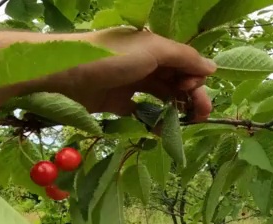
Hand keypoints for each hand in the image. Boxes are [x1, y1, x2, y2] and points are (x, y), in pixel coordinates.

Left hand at [0, 28, 214, 120]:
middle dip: (190, 96)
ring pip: (160, 97)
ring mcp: (129, 82)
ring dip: (175, 110)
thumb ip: (183, 58)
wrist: (60, 75)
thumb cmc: (107, 57)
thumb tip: (213, 68)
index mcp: (153, 45)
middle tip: (200, 117)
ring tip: (184, 126)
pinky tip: (161, 130)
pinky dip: (153, 120)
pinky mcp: (115, 103)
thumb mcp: (151, 50)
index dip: (194, 77)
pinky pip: (141, 112)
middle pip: (175, 80)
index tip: (193, 91)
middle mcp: (143, 62)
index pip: (185, 62)